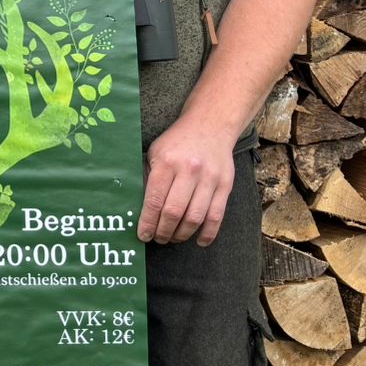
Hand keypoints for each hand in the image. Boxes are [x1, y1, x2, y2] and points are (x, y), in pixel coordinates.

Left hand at [137, 118, 236, 245]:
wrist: (210, 125)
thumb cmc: (177, 142)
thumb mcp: (155, 152)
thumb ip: (148, 178)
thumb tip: (140, 210)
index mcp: (166, 162)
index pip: (154, 200)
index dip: (148, 222)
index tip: (143, 235)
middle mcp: (189, 170)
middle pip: (174, 212)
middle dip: (163, 231)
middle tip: (158, 239)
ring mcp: (209, 178)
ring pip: (195, 217)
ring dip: (182, 234)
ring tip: (173, 239)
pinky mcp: (225, 185)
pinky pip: (217, 216)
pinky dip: (208, 233)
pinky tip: (199, 241)